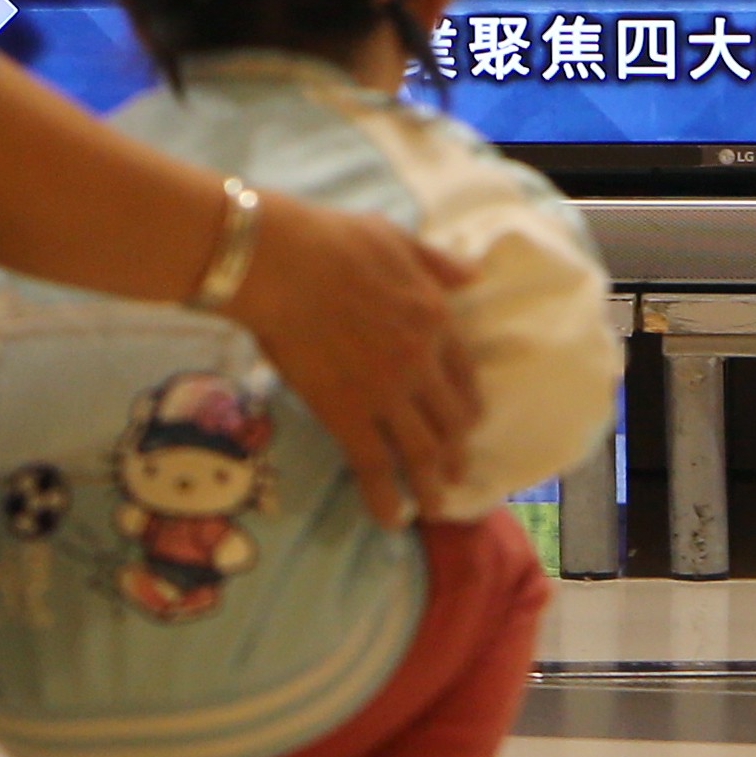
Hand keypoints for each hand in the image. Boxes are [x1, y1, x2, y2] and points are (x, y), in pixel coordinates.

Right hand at [223, 189, 482, 529]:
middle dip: (456, 451)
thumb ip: (435, 262)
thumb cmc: (331, 239)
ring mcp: (387, 394)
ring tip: (437, 507)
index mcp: (434, 320)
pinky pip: (375, 466)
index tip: (469, 421)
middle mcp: (421, 364)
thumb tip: (474, 276)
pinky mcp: (348, 415)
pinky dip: (387, 498)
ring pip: (423, 452)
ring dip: (434, 484)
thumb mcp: (395, 237)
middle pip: (451, 421)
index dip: (469, 404)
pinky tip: (391, 519)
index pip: (465, 374)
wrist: (281, 263)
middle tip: (456, 470)